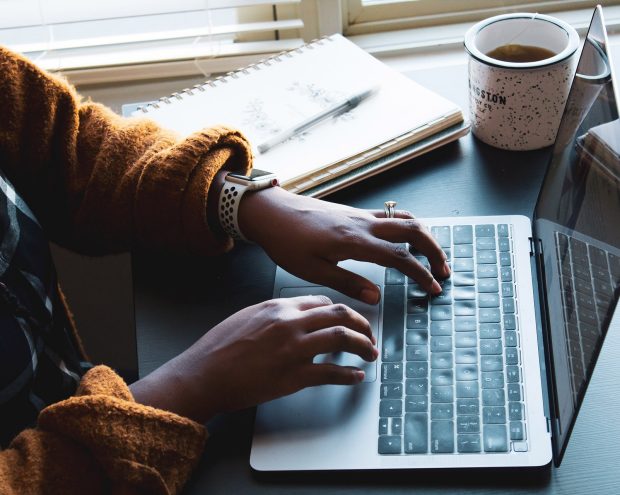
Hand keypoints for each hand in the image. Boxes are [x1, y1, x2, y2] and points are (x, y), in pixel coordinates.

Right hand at [130, 295, 376, 422]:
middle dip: (362, 324)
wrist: (203, 374)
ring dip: (364, 346)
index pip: (323, 302)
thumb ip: (275, 314)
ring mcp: (293, 349)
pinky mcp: (293, 376)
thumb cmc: (219, 348)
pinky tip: (355, 377)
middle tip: (369, 335)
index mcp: (278, 307)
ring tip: (370, 354)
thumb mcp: (247, 316)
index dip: (341, 311)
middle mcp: (290, 323)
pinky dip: (349, 375)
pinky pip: (331, 373)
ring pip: (343, 338)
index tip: (348, 320)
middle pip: (340, 315)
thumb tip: (296, 318)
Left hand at [238, 186, 449, 303]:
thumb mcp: (313, 271)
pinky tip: (406, 239)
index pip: (400, 257)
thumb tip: (377, 297)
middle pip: (413, 230)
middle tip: (443, 271)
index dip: (420, 273)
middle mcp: (363, 224)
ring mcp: (360, 215)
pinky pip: (390, 215)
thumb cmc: (287, 242)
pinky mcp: (354, 212)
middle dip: (434, 250)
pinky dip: (407, 226)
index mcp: (354, 241)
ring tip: (432, 255)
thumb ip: (348, 283)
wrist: (272, 212)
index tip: (433, 288)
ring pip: (404, 218)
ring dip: (424, 236)